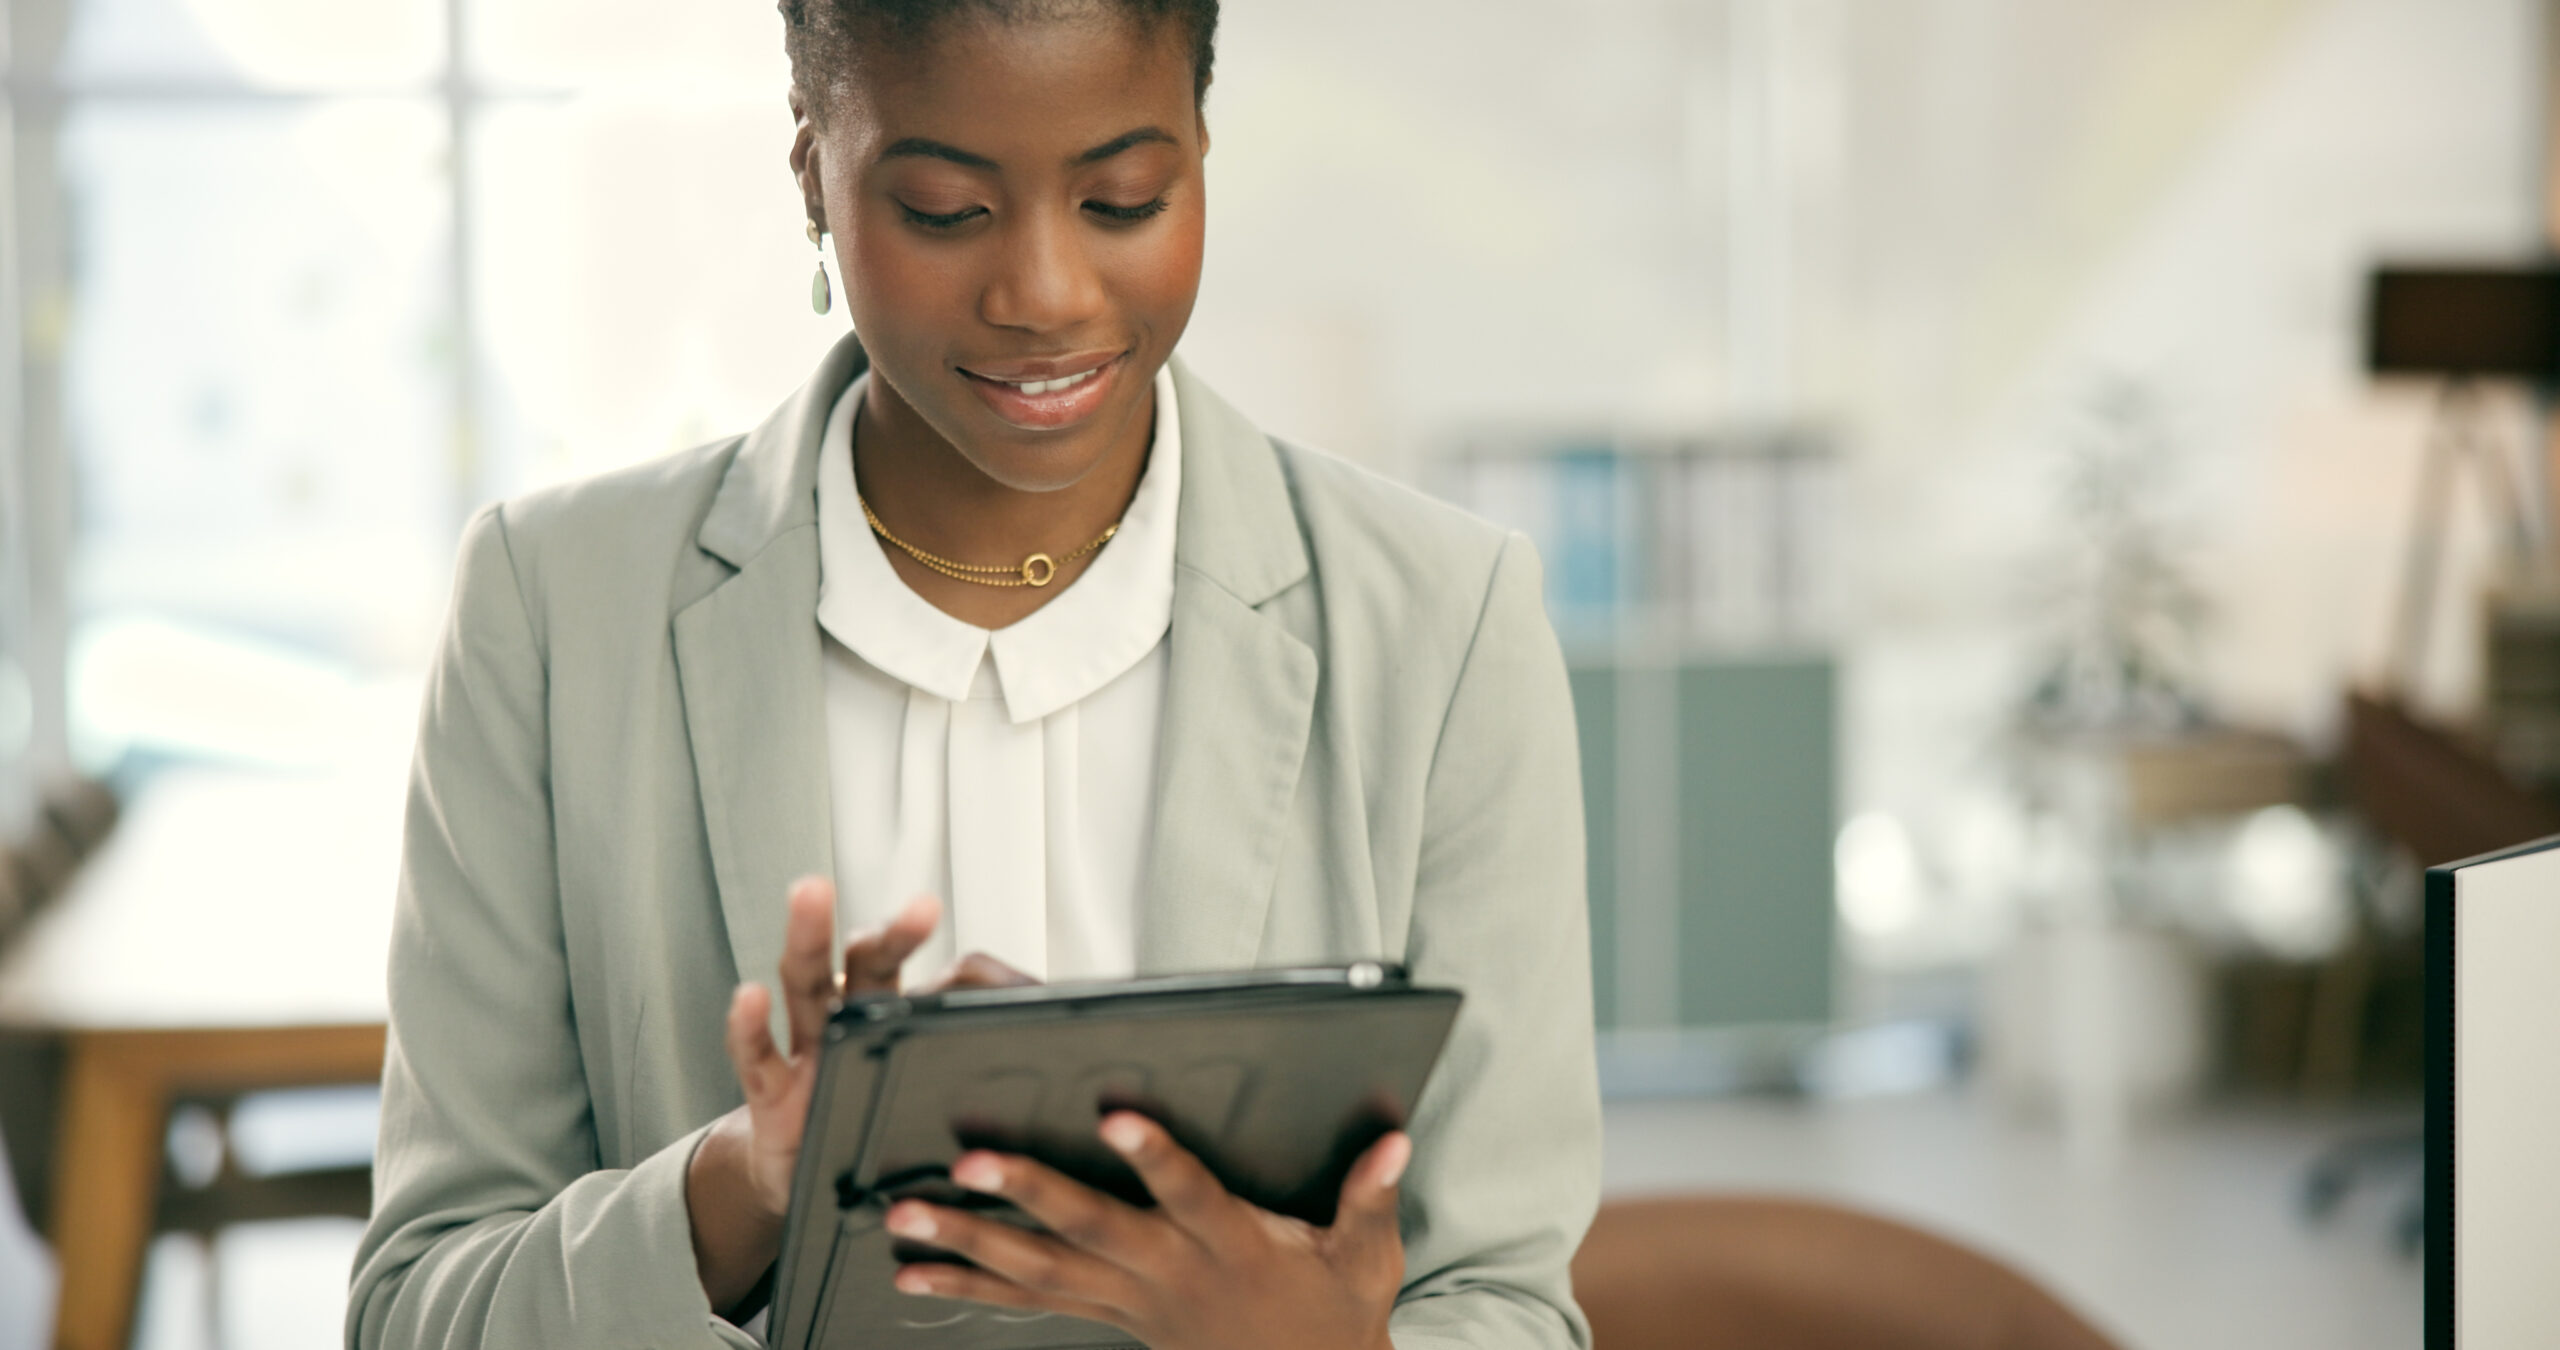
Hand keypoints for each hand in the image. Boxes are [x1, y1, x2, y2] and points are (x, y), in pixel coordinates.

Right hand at [687, 878, 1033, 1314]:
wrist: (803, 1178)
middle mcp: (853, 1017)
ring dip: (809, 936)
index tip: (1036, 991)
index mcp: (904, 1016)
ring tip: (812, 890)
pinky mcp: (770, 1093)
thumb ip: (986, 1078)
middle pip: (874, 960)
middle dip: (897, 932)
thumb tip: (1076, 1069)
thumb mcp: (936, 1100)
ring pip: (808, 982)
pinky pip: (757, 1055)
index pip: (950, 982)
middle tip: (923, 905)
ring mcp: (809, 1048)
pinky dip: (748, 1026)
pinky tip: (748, 996)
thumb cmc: (876, 1124)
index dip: (990, 981)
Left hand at [883, 1113, 1409, 1349]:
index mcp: (1233, 1247)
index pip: (1191, 1195)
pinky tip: (915, 1271)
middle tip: (968, 1161)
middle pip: (1091, 1230)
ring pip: (1041, 1271)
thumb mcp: (1368, 1259)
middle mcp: (1172, 1274)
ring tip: (905, 1213)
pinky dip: (970, 1286)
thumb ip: (1371, 1196)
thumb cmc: (1334, 1314)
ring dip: (969, 1242)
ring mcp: (1132, 1300)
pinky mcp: (1110, 1316)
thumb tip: (1394, 1139)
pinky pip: (1030, 1302)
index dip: (1155, 1157)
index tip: (1115, 1117)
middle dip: (1026, 1194)